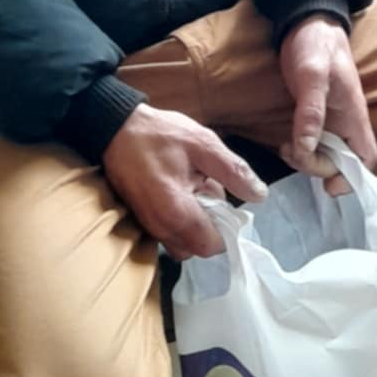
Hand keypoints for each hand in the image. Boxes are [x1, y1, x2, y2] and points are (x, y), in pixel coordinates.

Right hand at [102, 103, 265, 259]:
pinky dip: (179, 220)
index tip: (228, 203)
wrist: (116, 128)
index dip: (226, 229)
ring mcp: (147, 227)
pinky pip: (168, 233)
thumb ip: (234, 171)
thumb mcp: (204, 144)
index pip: (211, 245)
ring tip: (192, 186)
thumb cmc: (161, 134)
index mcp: (176, 212)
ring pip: (181, 243)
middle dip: (210, 226)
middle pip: (197, 248)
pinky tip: (178, 189)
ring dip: (194, 223)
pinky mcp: (141, 221)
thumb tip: (260, 196)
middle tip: (207, 188)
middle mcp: (159, 228)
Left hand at [279, 15, 376, 195]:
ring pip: (326, 155)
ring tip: (285, 146)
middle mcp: (346, 123)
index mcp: (353, 115)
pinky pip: (314, 144)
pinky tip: (286, 143)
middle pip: (342, 163)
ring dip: (306, 159)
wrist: (306, 23)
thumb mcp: (312, 75)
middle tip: (293, 152)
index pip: (366, 158)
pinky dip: (301, 150)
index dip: (352, 177)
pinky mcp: (316, 117)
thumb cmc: (315, 45)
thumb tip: (307, 148)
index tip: (327, 183)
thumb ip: (310, 111)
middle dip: (318, 166)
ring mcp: (331, 120)